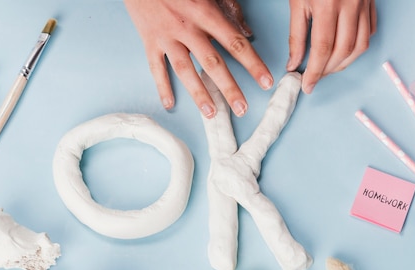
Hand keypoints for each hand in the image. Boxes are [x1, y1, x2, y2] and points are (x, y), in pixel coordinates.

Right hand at [124, 0, 273, 117]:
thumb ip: (230, 10)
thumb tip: (247, 33)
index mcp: (205, 12)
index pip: (235, 43)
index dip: (253, 63)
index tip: (266, 82)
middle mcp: (187, 27)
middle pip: (212, 63)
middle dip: (229, 88)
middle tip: (242, 108)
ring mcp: (166, 36)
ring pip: (185, 70)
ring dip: (199, 94)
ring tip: (212, 113)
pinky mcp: (148, 40)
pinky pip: (156, 68)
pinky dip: (162, 87)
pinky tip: (170, 104)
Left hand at [287, 0, 376, 92]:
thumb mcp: (297, 1)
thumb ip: (296, 35)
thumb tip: (294, 64)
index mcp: (327, 4)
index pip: (323, 48)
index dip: (315, 71)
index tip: (306, 85)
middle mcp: (350, 5)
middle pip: (343, 51)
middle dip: (328, 71)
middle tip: (314, 78)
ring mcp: (364, 4)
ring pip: (360, 46)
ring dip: (344, 64)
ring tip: (328, 69)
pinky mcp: (372, 3)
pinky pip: (369, 32)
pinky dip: (357, 47)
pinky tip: (344, 52)